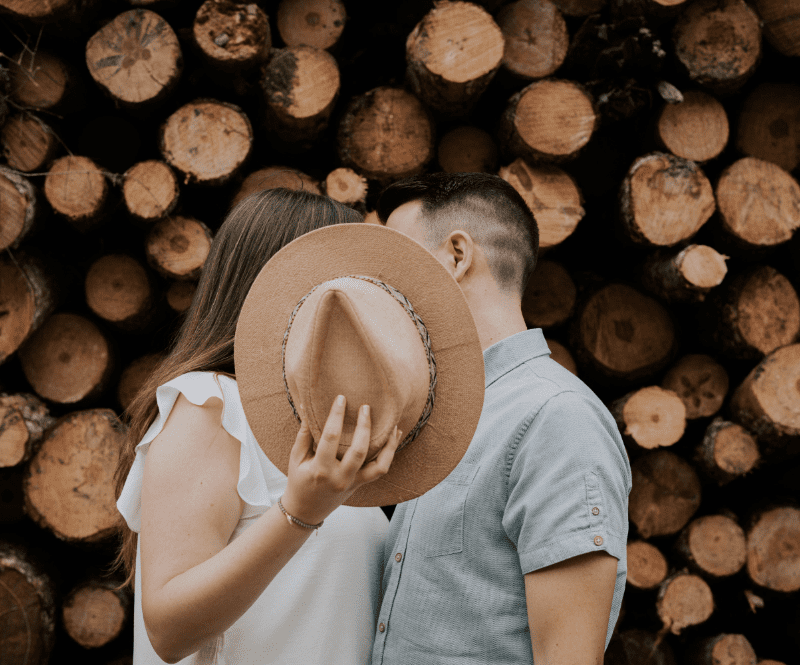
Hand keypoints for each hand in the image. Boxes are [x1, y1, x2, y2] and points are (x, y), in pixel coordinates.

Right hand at [281, 395, 402, 524]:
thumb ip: (304, 434)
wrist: (306, 511)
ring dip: (388, 443)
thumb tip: (307, 407)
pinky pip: (381, 469)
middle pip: (359, 450)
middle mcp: (340, 477)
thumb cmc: (299, 481)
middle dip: (365, 426)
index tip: (340, 398)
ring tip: (392, 424)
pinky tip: (394, 437)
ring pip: (379, 464)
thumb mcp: (296, 458)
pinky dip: (390, 453)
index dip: (336, 415)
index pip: (331, 437)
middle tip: (366, 406)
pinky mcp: (361, 484)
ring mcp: (353, 483)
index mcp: (321, 469)